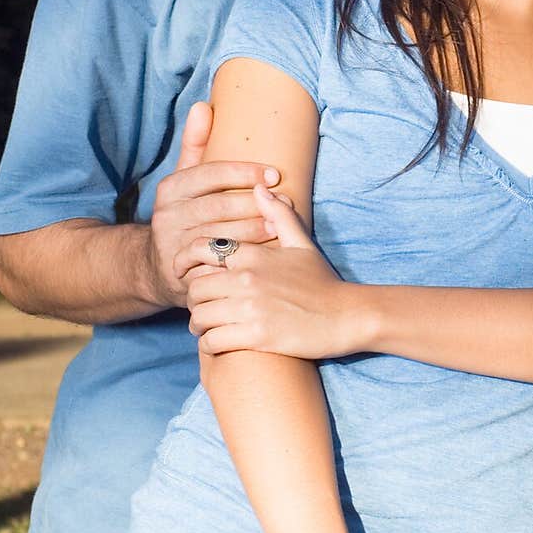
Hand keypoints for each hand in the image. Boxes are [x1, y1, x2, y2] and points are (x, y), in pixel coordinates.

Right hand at [145, 103, 280, 308]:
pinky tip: (264, 256)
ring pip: (219, 237)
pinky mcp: (182, 274)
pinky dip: (241, 259)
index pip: (210, 174)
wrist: (156, 266)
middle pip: (217, 207)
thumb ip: (195, 144)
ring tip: (281, 227)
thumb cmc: (184, 214)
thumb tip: (202, 105)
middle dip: (255, 204)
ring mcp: (173, 247)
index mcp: (171, 188)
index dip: (243, 172)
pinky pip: (216, 265)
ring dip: (254, 232)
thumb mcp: (185, 179)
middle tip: (286, 203)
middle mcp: (167, 216)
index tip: (274, 175)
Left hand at [185, 185, 361, 359]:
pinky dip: (209, 344)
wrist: (346, 316)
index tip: (188, 274)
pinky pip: (212, 340)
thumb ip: (278, 214)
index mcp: (255, 254)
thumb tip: (259, 188)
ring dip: (199, 325)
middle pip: (195, 288)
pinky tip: (218, 343)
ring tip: (206, 328)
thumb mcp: (302, 243)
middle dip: (193, 300)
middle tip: (201, 307)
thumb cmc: (322, 281)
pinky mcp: (257, 336)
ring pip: (199, 316)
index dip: (187, 263)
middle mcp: (248, 278)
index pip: (201, 250)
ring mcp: (251, 308)